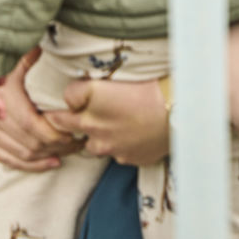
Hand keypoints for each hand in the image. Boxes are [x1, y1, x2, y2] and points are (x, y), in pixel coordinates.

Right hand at [0, 48, 79, 170]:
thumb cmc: (6, 74)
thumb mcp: (18, 65)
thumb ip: (28, 60)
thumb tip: (42, 48)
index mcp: (3, 96)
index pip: (32, 124)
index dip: (56, 133)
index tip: (74, 132)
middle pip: (32, 142)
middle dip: (58, 146)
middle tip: (78, 143)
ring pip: (25, 153)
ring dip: (49, 156)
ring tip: (69, 150)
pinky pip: (12, 161)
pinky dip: (34, 165)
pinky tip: (52, 161)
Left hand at [48, 77, 169, 165]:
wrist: (180, 112)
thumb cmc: (148, 89)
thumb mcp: (110, 79)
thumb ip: (84, 89)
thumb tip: (72, 98)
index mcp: (88, 105)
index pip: (58, 109)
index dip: (60, 105)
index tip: (62, 104)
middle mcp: (94, 128)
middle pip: (67, 128)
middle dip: (68, 122)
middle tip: (76, 115)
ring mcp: (110, 147)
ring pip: (92, 145)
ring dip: (95, 136)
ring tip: (110, 126)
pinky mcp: (128, 159)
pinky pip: (115, 154)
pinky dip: (118, 146)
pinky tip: (130, 135)